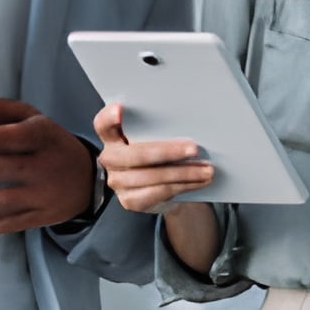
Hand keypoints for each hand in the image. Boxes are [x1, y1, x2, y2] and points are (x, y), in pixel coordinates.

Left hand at [0, 96, 101, 233]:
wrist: (86, 179)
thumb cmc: (49, 143)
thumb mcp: (31, 118)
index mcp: (44, 136)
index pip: (21, 137)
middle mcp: (47, 166)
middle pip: (8, 169)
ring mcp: (45, 195)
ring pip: (6, 202)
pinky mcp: (42, 217)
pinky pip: (11, 224)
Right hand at [90, 101, 215, 215]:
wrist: (163, 192)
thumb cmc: (159, 158)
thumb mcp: (156, 140)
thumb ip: (160, 131)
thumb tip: (189, 123)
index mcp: (113, 137)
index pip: (103, 125)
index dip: (109, 118)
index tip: (120, 108)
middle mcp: (110, 159)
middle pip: (136, 154)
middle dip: (168, 151)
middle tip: (194, 149)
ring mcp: (117, 181)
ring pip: (152, 176)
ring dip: (184, 173)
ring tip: (206, 169)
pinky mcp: (129, 200)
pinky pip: (159, 192)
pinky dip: (183, 186)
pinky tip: (198, 181)